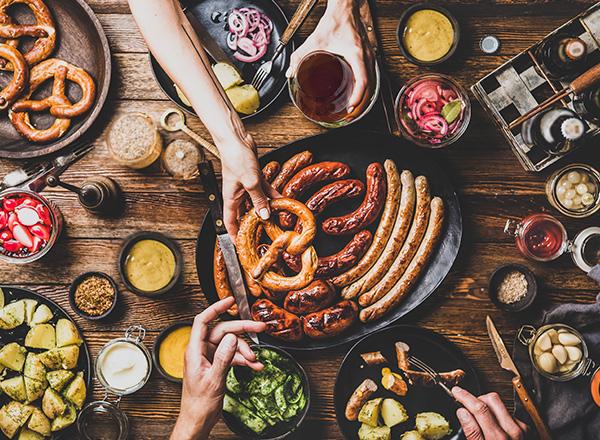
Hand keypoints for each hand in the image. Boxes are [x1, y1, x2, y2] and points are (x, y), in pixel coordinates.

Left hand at [170, 297, 266, 439]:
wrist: (198, 420)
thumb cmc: (199, 403)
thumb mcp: (214, 380)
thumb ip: (223, 357)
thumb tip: (232, 337)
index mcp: (194, 350)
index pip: (203, 321)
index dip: (216, 308)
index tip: (231, 301)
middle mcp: (201, 350)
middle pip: (223, 331)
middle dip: (242, 331)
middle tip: (260, 329)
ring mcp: (209, 357)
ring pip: (231, 344)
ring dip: (245, 351)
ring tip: (256, 359)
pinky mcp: (217, 365)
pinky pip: (232, 356)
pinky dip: (244, 360)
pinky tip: (255, 365)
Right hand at [219, 134, 278, 238]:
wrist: (237, 140)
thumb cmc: (236, 158)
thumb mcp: (249, 182)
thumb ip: (258, 199)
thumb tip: (264, 215)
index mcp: (231, 198)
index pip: (230, 222)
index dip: (234, 235)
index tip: (239, 246)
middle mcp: (237, 194)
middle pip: (245, 215)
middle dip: (253, 226)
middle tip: (263, 235)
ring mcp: (246, 186)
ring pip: (257, 203)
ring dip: (266, 210)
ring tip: (277, 220)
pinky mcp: (254, 177)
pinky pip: (264, 191)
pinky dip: (272, 196)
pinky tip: (282, 201)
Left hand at [286, 0, 374, 112]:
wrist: (344, 8)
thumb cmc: (335, 21)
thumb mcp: (315, 41)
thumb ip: (300, 56)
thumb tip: (291, 72)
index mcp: (356, 53)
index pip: (362, 80)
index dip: (358, 97)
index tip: (351, 106)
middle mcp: (366, 55)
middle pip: (369, 84)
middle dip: (361, 100)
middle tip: (349, 111)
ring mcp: (369, 55)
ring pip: (372, 80)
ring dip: (364, 93)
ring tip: (353, 104)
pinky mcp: (368, 54)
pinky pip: (371, 73)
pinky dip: (365, 84)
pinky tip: (358, 90)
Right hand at [452, 387, 528, 439]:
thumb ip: (472, 432)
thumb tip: (462, 412)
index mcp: (498, 439)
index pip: (479, 408)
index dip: (465, 397)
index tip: (456, 392)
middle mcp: (512, 431)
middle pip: (492, 399)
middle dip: (477, 398)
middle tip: (467, 405)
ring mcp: (521, 429)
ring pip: (500, 404)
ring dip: (487, 406)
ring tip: (480, 417)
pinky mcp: (525, 429)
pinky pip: (508, 412)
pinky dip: (498, 414)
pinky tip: (493, 424)